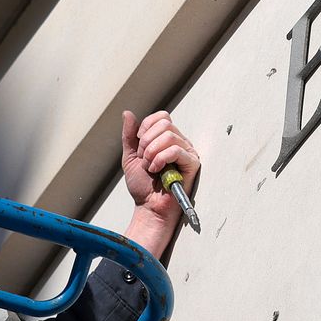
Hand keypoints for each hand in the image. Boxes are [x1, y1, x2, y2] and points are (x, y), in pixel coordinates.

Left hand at [119, 109, 199, 257]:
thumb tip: (127, 113)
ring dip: (152, 153)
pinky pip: (177, 150)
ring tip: (150, 168)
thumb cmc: (143, 185)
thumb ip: (130, 135)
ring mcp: (188, 152)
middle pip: (165, 123)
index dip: (145, 129)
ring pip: (169, 136)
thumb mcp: (130, 157)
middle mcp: (180, 142)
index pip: (161, 117)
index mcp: (167, 138)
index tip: (139, 149)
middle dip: (147, 142)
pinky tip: (157, 171)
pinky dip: (161, 159)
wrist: (148, 207)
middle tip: (145, 160)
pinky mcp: (192, 164)